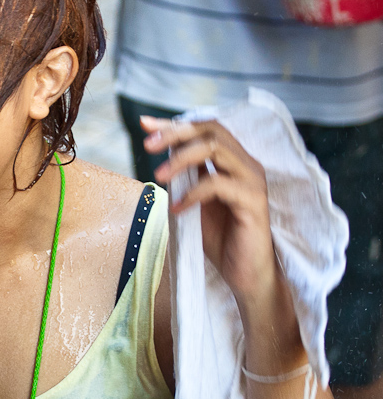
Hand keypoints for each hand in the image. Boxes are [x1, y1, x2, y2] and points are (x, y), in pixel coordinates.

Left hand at [143, 115, 278, 316]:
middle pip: (211, 130)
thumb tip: (158, 160)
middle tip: (148, 145)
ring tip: (159, 177)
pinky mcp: (253, 202)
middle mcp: (245, 164)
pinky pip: (219, 185)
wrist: (244, 273)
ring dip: (181, 159)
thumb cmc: (220, 239)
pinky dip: (193, 193)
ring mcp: (252, 181)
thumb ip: (182, 181)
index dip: (174, 124)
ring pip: (216, 150)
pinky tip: (178, 209)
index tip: (145, 124)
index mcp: (231, 162)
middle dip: (176, 133)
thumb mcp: (193, 204)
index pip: (204, 130)